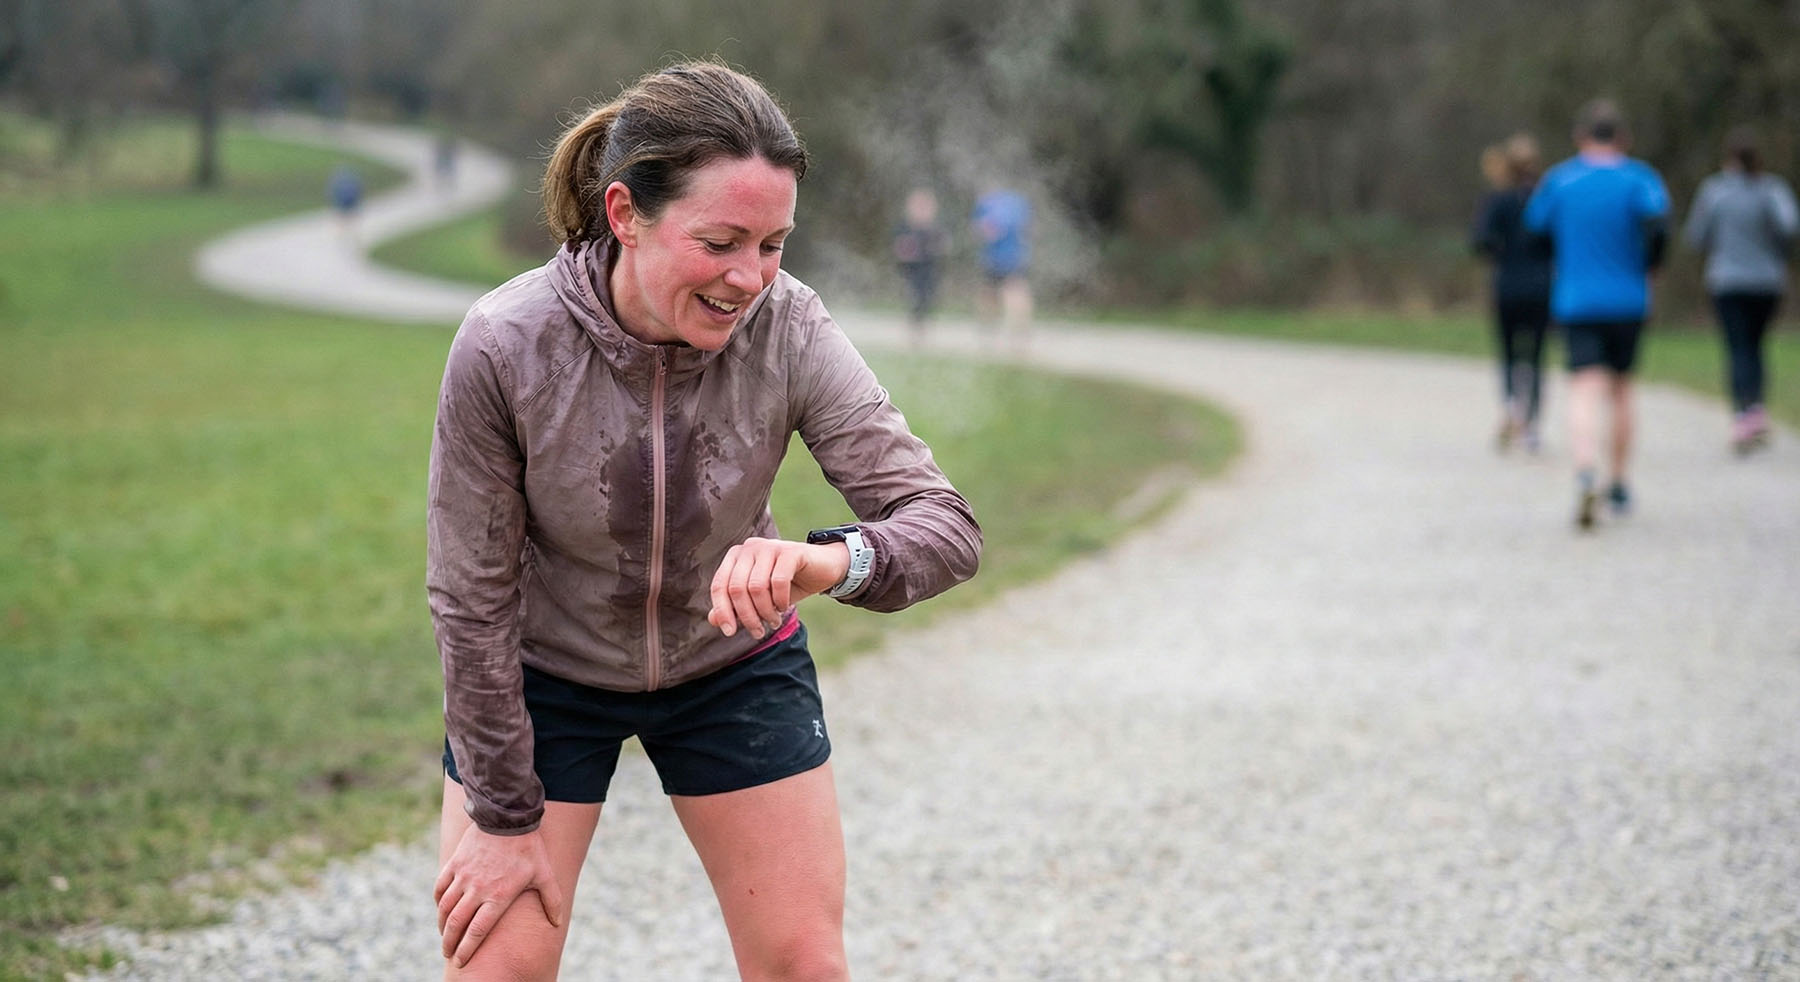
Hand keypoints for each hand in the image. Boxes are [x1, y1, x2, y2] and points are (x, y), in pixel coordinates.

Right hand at [434, 825, 565, 968]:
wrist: (508, 815)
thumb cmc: (528, 847)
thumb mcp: (544, 873)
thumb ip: (551, 900)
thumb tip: (557, 923)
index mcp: (498, 896)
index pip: (477, 932)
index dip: (467, 950)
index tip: (462, 961)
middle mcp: (477, 889)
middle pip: (457, 924)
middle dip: (450, 944)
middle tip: (448, 954)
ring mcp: (464, 876)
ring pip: (446, 908)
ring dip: (442, 925)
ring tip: (444, 936)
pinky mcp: (455, 864)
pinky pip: (440, 888)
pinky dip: (438, 902)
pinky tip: (441, 909)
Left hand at [708, 537, 849, 638]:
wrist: (823, 568)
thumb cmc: (787, 584)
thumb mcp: (759, 599)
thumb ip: (735, 606)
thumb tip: (713, 620)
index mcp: (737, 556)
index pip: (719, 585)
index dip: (722, 611)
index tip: (730, 632)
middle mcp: (749, 547)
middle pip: (737, 588)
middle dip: (746, 616)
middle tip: (758, 632)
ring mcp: (770, 546)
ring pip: (757, 587)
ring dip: (765, 611)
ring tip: (773, 622)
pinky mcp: (790, 551)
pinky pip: (778, 582)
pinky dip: (780, 601)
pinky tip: (784, 607)